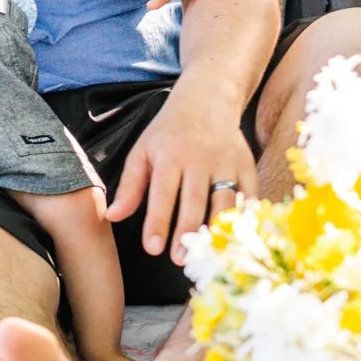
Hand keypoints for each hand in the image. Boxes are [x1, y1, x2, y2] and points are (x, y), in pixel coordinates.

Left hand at [106, 91, 257, 263]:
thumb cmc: (168, 132)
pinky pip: (248, 196)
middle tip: (179, 260)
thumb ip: (129, 186)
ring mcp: (227, 162)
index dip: (158, 223)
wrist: (206, 100)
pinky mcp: (247, 165)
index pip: (162, 195)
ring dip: (216, 230)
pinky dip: (244, 217)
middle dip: (187, 233)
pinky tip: (236, 238)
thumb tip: (112, 216)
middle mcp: (200, 158)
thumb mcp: (142, 152)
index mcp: (170, 155)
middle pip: (195, 201)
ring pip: (224, 201)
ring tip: (207, 254)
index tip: (153, 249)